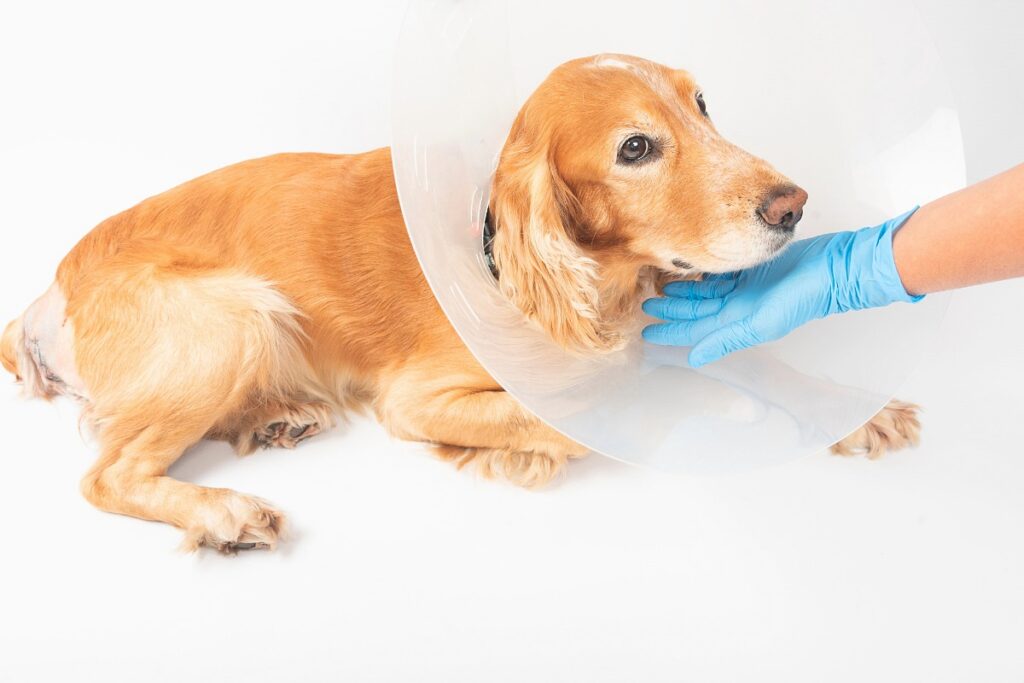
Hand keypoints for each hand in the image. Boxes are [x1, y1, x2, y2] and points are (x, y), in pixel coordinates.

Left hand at [642, 209, 923, 366]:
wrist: (834, 267)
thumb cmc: (802, 297)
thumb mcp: (760, 323)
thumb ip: (726, 340)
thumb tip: (694, 359)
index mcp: (738, 322)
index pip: (696, 330)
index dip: (670, 332)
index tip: (646, 333)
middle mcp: (739, 307)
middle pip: (697, 310)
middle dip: (671, 310)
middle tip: (645, 305)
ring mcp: (745, 287)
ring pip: (706, 291)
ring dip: (684, 292)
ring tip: (660, 288)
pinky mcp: (752, 268)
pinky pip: (721, 272)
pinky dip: (704, 273)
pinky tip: (689, 269)